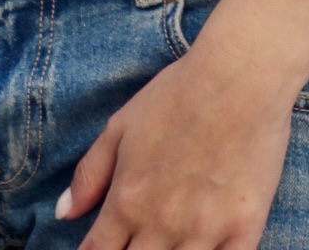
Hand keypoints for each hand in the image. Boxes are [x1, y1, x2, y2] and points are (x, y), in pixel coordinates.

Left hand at [55, 33, 294, 249]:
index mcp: (127, 201)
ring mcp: (205, 231)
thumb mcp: (120, 126)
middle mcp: (161, 224)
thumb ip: (89, 174)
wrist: (239, 75)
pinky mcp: (244, 229)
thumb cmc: (177, 94)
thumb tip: (64, 213)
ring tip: (165, 246)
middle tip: (134, 242)